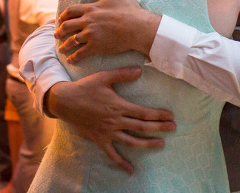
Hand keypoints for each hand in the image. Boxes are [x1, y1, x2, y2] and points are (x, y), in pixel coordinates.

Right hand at [46, 67, 175, 173]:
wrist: (65, 101)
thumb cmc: (85, 88)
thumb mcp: (103, 77)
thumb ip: (122, 74)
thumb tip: (140, 69)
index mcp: (118, 106)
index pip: (143, 112)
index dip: (159, 115)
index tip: (170, 116)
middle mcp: (115, 121)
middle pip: (141, 127)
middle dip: (159, 128)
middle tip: (174, 128)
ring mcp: (107, 133)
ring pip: (131, 141)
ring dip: (147, 143)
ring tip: (161, 144)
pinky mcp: (99, 140)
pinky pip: (112, 154)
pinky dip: (121, 163)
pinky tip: (130, 170)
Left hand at [55, 0, 160, 61]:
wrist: (137, 27)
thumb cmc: (129, 9)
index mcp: (90, 8)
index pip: (70, 11)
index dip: (63, 15)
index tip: (60, 20)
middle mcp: (87, 21)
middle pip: (67, 26)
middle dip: (60, 31)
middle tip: (56, 35)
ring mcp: (90, 35)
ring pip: (72, 41)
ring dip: (65, 46)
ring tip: (61, 50)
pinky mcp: (96, 46)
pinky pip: (80, 53)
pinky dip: (74, 57)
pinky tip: (71, 60)